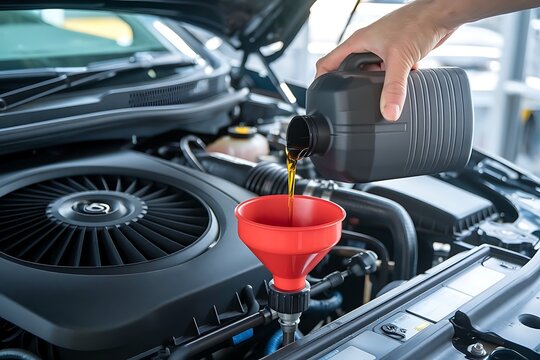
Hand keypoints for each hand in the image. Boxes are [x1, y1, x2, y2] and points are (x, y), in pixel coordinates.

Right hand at [315, 0, 454, 120]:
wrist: (441, 15)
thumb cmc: (417, 22)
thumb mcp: (400, 59)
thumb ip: (393, 88)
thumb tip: (388, 112)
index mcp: (357, 42)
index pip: (327, 63)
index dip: (320, 82)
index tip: (320, 99)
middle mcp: (366, 45)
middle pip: (347, 72)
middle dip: (350, 88)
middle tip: (349, 104)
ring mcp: (381, 50)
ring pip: (369, 74)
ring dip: (374, 86)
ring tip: (378, 96)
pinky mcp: (396, 54)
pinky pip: (387, 73)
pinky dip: (392, 82)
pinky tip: (401, 87)